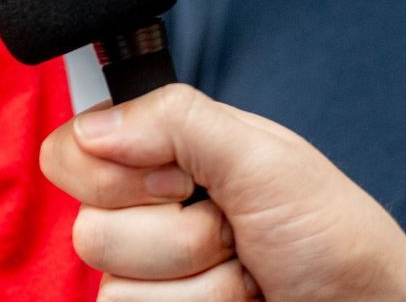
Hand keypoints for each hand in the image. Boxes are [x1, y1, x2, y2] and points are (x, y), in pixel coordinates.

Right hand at [39, 84, 405, 301]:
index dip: (113, 172)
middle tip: (233, 231)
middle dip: (177, 238)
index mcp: (158, 159)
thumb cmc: (335, 238)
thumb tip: (94, 128)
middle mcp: (144, 219)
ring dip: (200, 286)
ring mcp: (152, 281)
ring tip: (249, 277)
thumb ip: (177, 120)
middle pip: (89, 229)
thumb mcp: (264, 157)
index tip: (180, 178)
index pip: (71, 153)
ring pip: (114, 289)